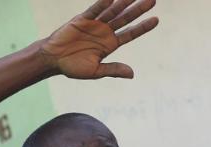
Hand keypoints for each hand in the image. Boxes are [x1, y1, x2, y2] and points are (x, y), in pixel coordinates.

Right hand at [40, 0, 157, 78]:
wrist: (54, 60)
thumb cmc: (73, 67)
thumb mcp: (95, 71)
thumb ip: (113, 70)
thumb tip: (132, 74)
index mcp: (109, 45)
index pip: (129, 34)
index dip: (142, 27)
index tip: (156, 20)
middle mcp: (104, 32)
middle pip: (125, 19)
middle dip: (138, 9)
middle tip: (152, 0)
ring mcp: (94, 24)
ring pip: (113, 11)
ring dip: (124, 3)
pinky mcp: (83, 19)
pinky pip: (94, 10)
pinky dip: (103, 3)